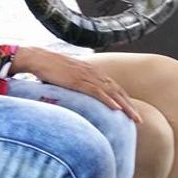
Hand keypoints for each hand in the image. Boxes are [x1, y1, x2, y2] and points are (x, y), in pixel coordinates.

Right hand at [10, 47, 141, 122]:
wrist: (38, 57)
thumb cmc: (48, 67)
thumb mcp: (66, 75)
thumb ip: (75, 82)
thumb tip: (76, 94)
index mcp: (92, 70)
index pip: (113, 87)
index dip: (124, 100)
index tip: (131, 112)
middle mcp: (93, 72)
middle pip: (117, 91)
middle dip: (130, 106)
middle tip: (140, 120)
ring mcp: (86, 76)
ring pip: (111, 93)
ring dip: (125, 106)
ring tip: (134, 118)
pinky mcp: (78, 80)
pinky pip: (97, 92)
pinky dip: (109, 101)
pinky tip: (117, 109)